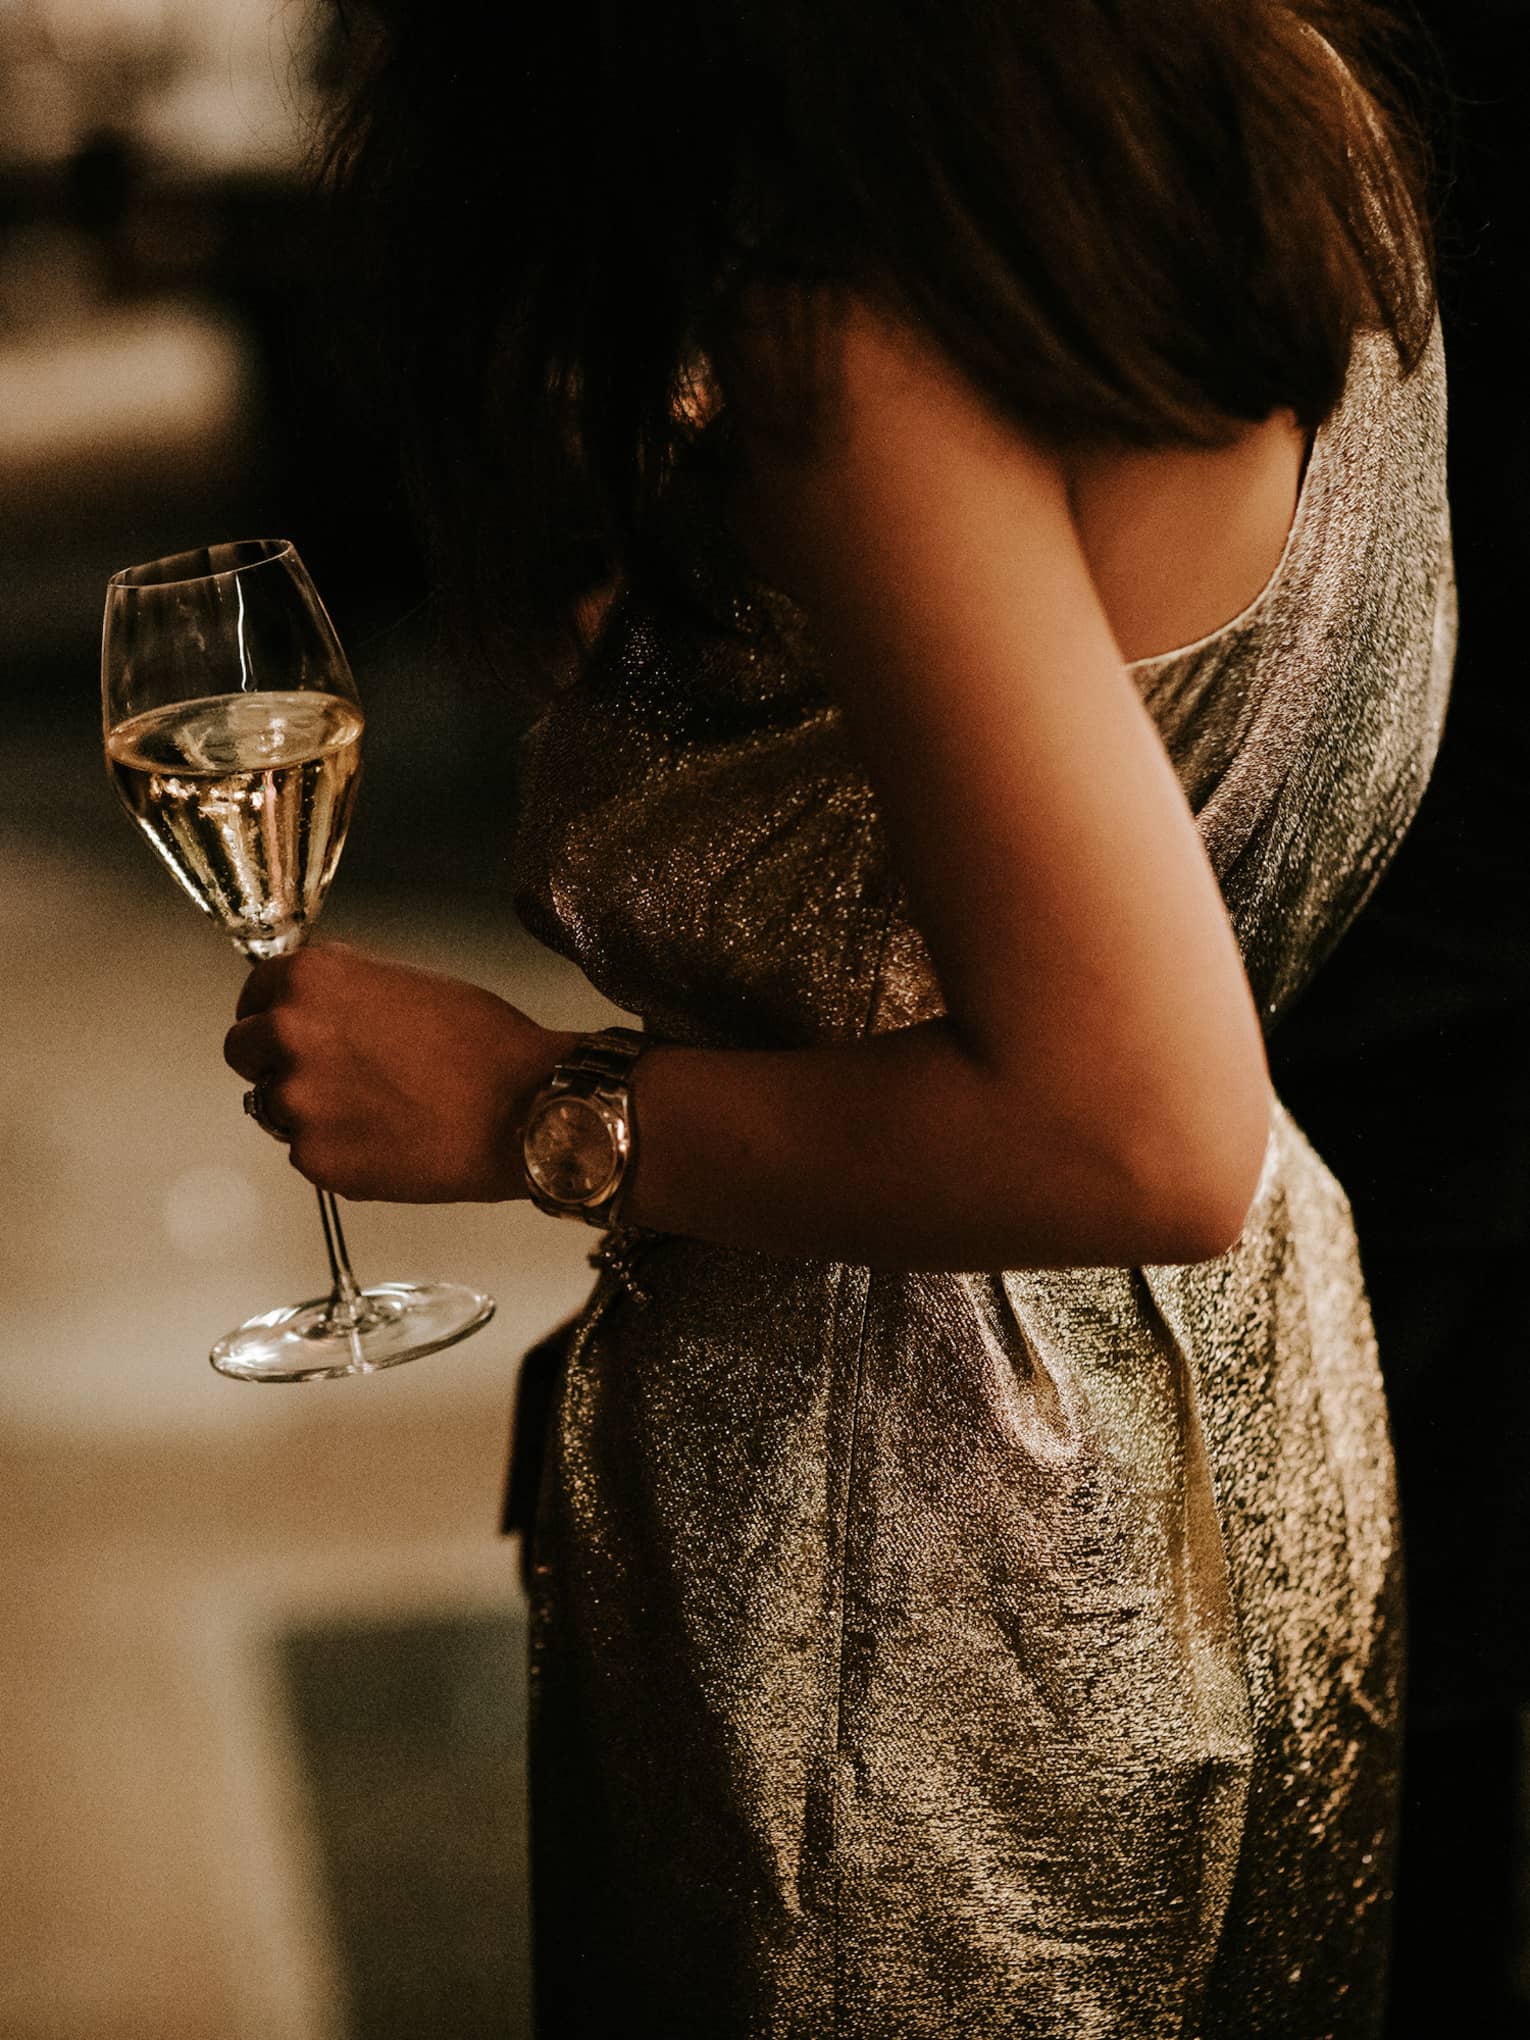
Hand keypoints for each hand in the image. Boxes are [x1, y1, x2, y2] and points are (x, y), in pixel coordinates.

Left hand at [223, 944, 574, 1202]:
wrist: (526, 1108)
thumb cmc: (485, 1043)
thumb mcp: (406, 982)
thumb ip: (342, 991)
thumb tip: (309, 1007)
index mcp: (310, 978)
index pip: (253, 993)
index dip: (274, 1011)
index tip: (289, 1027)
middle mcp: (290, 1033)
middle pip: (244, 1051)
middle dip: (277, 1062)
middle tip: (332, 1077)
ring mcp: (297, 1102)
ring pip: (276, 1108)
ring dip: (312, 1111)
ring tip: (379, 1112)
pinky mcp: (315, 1160)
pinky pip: (308, 1155)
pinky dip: (340, 1153)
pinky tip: (391, 1141)